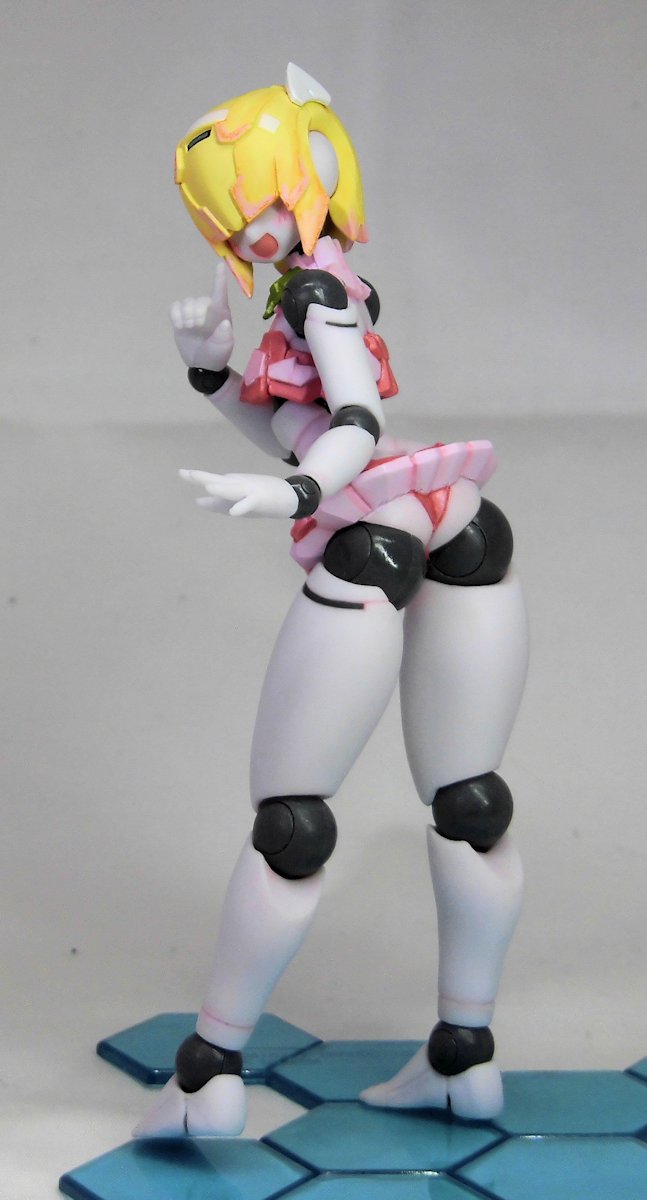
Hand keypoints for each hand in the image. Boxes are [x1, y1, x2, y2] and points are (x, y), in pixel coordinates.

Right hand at [170, 262, 233, 370]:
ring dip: (186, 315)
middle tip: (197, 326)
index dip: (220, 279)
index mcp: (221, 314)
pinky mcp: (179, 319)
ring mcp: (192, 313)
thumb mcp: (224, 349)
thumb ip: (225, 337)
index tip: (220, 264)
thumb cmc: (217, 355)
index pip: (220, 294)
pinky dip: (175, 315)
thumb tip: (224, 324)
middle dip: (196, 312)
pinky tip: (179, 326)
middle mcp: (207, 310)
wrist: (202, 366)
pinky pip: (174, 308)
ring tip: (189, 328)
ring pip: (186, 302)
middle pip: (199, 300)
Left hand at [180, 470, 298, 517]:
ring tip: (207, 487)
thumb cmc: (262, 497)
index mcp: (232, 484)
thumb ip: (217, 502)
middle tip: (185, 473)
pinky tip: (233, 512)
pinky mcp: (261, 499)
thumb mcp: (237, 499)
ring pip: (234, 490)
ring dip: (222, 489)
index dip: (196, 477)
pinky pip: (250, 503)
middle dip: (203, 477)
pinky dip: (242, 507)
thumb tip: (197, 501)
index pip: (212, 480)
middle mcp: (239, 484)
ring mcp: (251, 490)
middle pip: (219, 481)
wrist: (291, 496)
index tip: (181, 473)